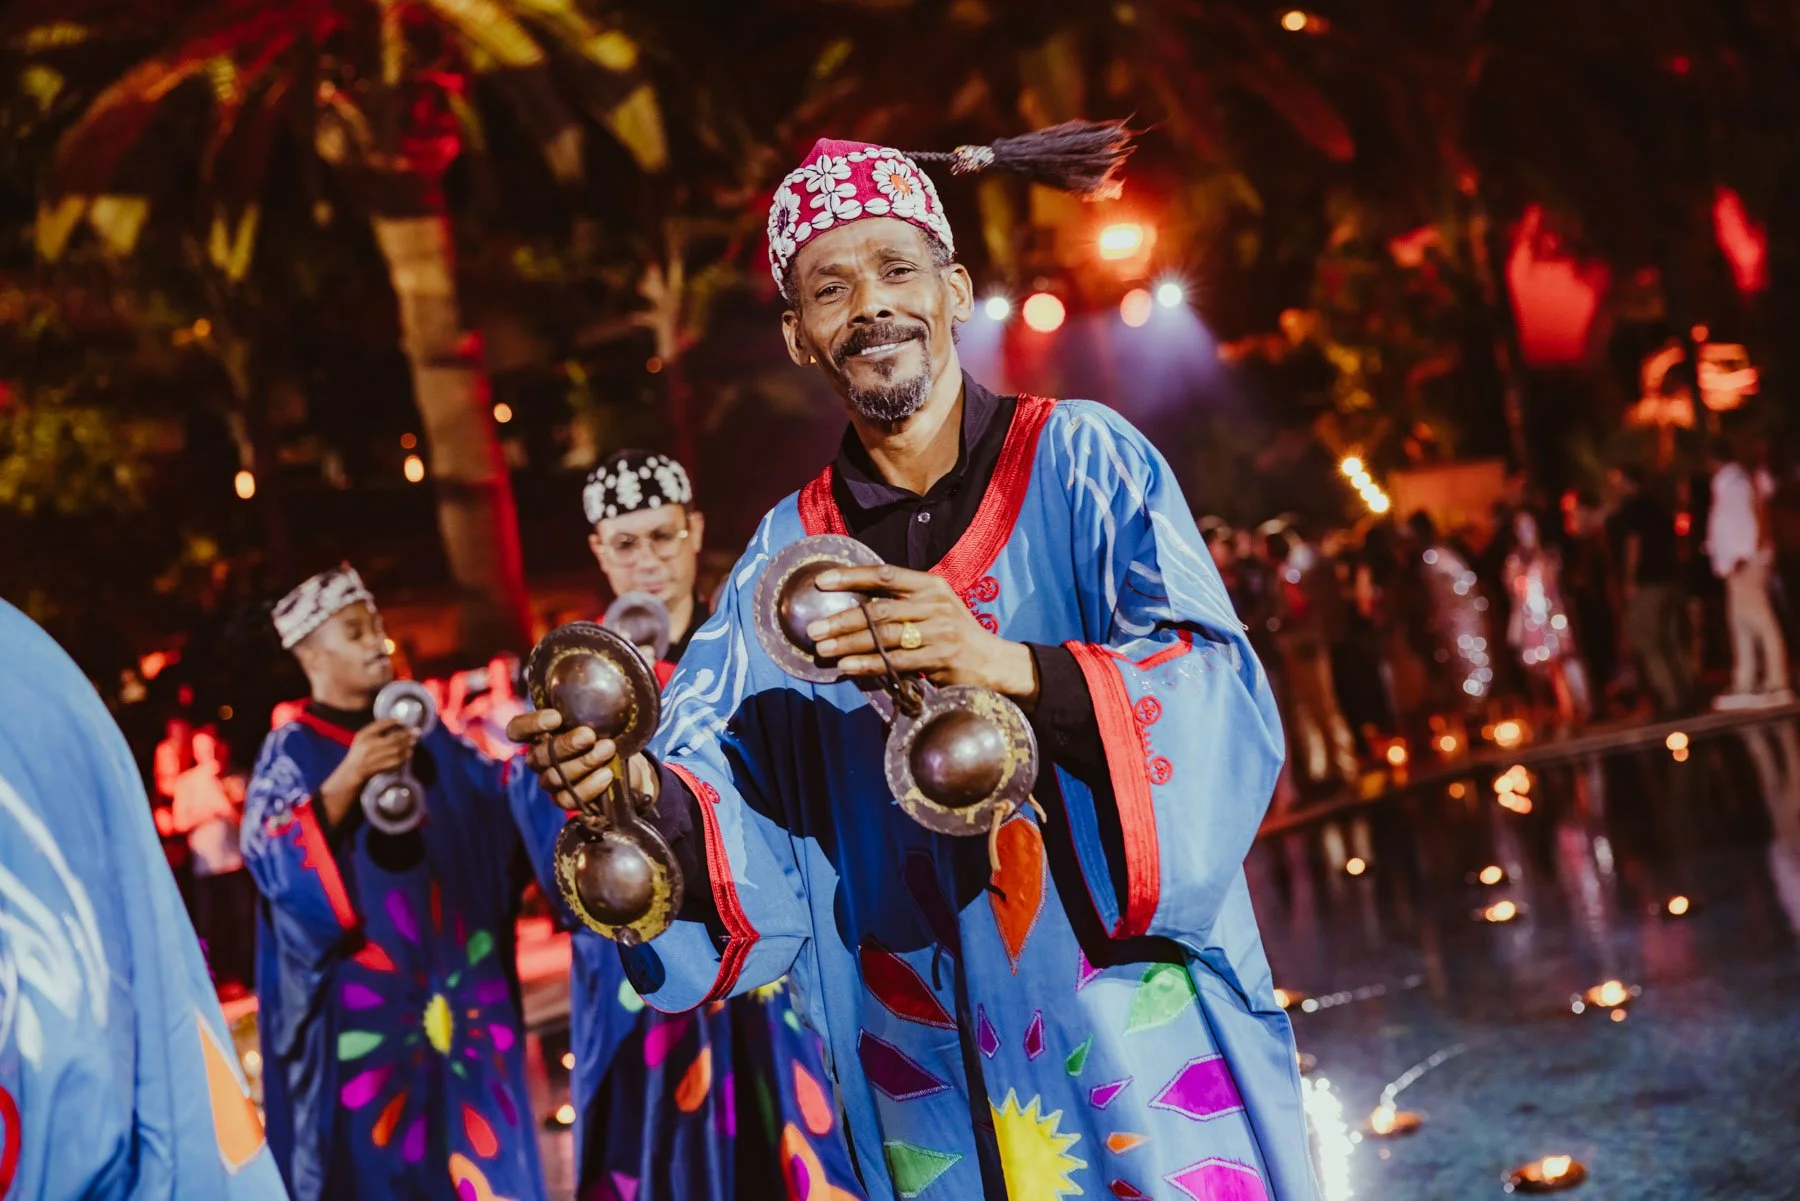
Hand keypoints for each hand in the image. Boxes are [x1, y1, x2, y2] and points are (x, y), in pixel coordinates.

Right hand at [336, 719, 416, 787]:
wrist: (351, 771)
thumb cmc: (359, 752)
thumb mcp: (361, 737)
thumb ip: (375, 728)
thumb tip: (396, 720)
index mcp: (364, 736)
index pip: (380, 725)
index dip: (392, 721)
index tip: (402, 720)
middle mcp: (368, 746)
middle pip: (392, 738)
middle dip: (406, 735)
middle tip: (417, 731)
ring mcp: (373, 757)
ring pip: (395, 750)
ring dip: (407, 745)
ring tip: (414, 741)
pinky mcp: (378, 767)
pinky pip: (395, 761)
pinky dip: (403, 756)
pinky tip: (409, 752)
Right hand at [504, 709, 657, 811]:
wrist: (624, 762)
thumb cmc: (605, 732)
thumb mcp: (597, 715)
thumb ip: (587, 705)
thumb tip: (594, 683)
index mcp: (540, 735)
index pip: (517, 730)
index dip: (529, 725)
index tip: (556, 716)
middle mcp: (540, 759)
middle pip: (539, 756)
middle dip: (566, 745)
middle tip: (589, 734)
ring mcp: (551, 781)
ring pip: (554, 778)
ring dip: (583, 763)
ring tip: (608, 749)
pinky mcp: (565, 801)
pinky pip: (568, 800)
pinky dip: (589, 786)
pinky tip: (606, 774)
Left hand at [807, 564, 1038, 701]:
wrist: (995, 662)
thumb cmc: (957, 634)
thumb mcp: (936, 607)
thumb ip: (903, 603)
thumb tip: (854, 606)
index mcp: (931, 585)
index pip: (885, 575)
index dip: (852, 577)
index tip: (822, 582)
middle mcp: (936, 604)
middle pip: (879, 610)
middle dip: (842, 620)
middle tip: (814, 628)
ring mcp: (940, 631)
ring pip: (884, 637)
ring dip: (849, 644)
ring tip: (823, 649)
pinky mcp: (941, 658)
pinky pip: (896, 662)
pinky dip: (868, 665)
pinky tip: (847, 667)